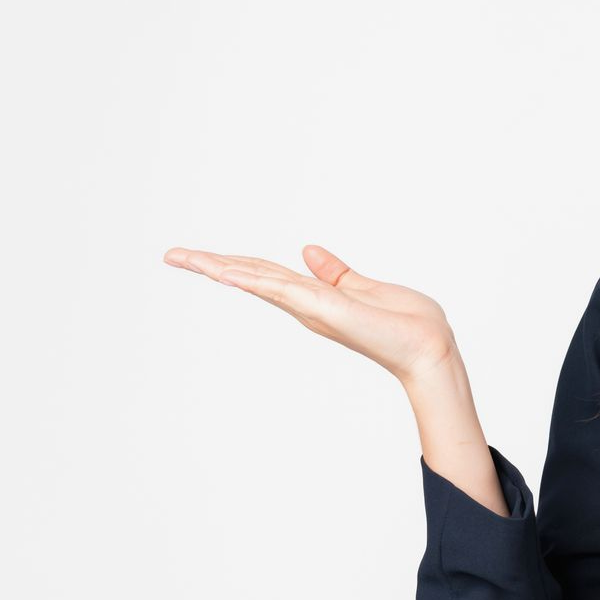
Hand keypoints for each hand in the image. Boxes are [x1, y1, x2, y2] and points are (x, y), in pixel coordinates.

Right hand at [162, 244, 457, 386]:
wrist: (429, 348)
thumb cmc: (407, 325)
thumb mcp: (365, 288)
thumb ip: (335, 273)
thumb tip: (308, 251)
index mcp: (314, 298)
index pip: (265, 275)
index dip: (232, 263)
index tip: (198, 256)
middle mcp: (306, 305)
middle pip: (250, 277)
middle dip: (210, 265)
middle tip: (171, 254)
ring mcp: (311, 307)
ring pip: (256, 280)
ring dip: (217, 267)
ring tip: (180, 257)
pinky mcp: (323, 308)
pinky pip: (280, 288)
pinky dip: (252, 279)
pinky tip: (223, 270)